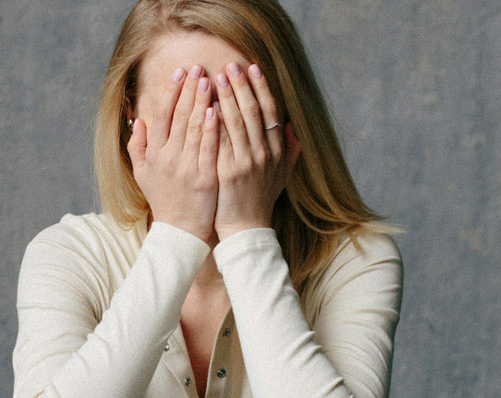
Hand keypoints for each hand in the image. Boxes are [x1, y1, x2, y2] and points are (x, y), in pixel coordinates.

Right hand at [127, 66, 218, 241]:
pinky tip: (216, 110)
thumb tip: (137, 121)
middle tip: (198, 67)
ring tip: (209, 80)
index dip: (171, 92)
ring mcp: (186, 168)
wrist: (180, 231)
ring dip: (201, 101)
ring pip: (194, 128)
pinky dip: (212, 128)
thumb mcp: (143, 175)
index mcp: (154, 155)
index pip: (162, 115)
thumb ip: (138, 147)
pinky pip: (208, 148)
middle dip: (189, 89)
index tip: (179, 73)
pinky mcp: (204, 178)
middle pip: (179, 116)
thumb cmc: (164, 201)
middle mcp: (168, 158)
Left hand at [213, 62, 300, 240]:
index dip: (261, 88)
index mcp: (276, 151)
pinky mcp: (230, 172)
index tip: (253, 68)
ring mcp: (247, 162)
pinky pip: (222, 141)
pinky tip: (207, 106)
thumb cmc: (260, 201)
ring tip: (216, 78)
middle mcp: (264, 154)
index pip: (270, 111)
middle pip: (254, 111)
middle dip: (242, 86)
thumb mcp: (281, 177)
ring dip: (227, 97)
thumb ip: (289, 152)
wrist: (247, 229)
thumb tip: (293, 129)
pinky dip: (215, 122)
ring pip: (237, 122)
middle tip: (231, 65)